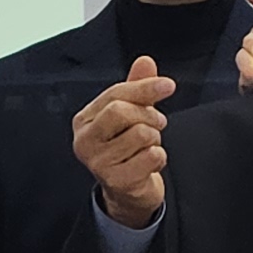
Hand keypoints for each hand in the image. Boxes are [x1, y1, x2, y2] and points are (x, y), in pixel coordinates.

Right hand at [74, 57, 171, 226]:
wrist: (129, 191)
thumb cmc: (127, 149)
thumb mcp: (132, 114)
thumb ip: (137, 87)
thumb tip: (145, 61)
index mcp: (84, 120)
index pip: (114, 94)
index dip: (144, 87)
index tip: (168, 85)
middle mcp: (85, 141)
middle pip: (121, 112)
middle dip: (148, 114)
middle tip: (157, 123)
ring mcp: (98, 163)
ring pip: (140, 134)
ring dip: (155, 139)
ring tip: (148, 145)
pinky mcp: (116, 181)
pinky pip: (151, 156)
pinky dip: (159, 157)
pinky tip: (149, 163)